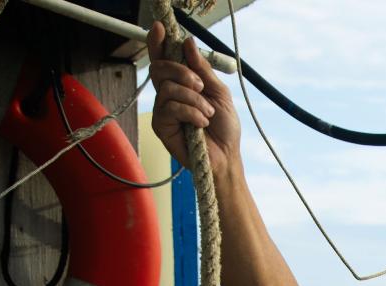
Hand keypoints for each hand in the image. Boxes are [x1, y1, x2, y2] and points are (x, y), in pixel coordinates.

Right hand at [146, 23, 239, 177]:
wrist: (226, 157)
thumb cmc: (224, 128)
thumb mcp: (218, 93)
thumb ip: (202, 69)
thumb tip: (188, 42)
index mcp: (182, 84)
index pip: (164, 59)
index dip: (159, 43)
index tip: (160, 28)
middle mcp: (168, 95)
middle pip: (159, 68)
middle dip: (182, 73)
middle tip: (201, 86)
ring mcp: (162, 109)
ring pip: (168, 88)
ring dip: (194, 99)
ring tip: (207, 114)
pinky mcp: (160, 125)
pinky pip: (170, 106)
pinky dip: (191, 112)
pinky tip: (201, 123)